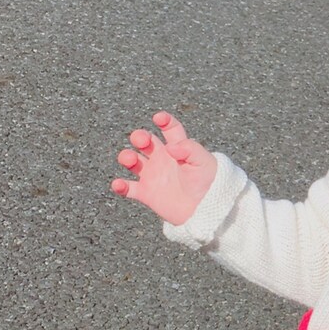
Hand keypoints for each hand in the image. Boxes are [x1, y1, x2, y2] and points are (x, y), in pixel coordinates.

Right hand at [111, 111, 217, 225]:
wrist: (206, 211)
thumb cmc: (210, 185)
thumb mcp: (204, 162)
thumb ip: (190, 149)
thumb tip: (170, 147)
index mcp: (178, 148)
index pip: (170, 129)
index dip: (164, 121)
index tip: (159, 118)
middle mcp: (163, 159)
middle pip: (146, 141)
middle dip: (140, 136)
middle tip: (142, 141)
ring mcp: (153, 175)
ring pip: (132, 161)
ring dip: (126, 157)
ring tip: (130, 160)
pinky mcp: (146, 193)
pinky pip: (128, 188)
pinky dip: (120, 186)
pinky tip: (119, 184)